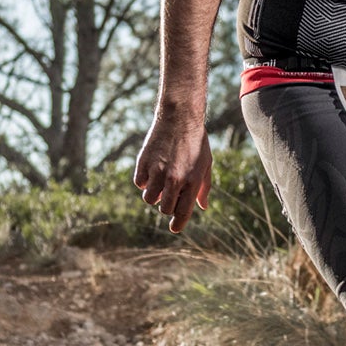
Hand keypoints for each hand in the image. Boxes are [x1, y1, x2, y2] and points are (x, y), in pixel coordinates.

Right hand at [132, 109, 212, 232]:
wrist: (180, 117)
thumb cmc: (196, 141)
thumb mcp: (206, 164)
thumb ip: (204, 187)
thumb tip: (203, 207)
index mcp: (192, 181)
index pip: (183, 212)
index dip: (178, 224)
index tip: (174, 228)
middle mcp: (174, 179)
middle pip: (164, 209)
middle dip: (166, 207)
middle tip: (168, 196)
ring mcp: (157, 171)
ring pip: (148, 199)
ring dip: (153, 194)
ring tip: (159, 182)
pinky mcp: (143, 162)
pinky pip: (139, 183)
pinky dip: (143, 181)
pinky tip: (151, 170)